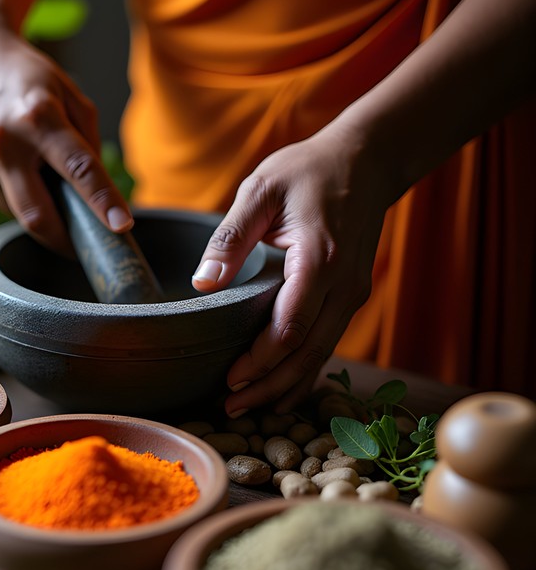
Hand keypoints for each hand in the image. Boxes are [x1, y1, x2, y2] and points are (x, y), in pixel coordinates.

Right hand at [0, 25, 133, 255]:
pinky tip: (14, 168)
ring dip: (39, 212)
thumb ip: (86, 140)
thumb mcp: (67, 92)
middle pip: (38, 216)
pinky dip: (15, 197)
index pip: (78, 167)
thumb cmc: (24, 75)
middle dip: (64, 240)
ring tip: (42, 182)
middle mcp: (3, 142)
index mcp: (38, 116)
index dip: (103, 201)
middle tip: (83, 245)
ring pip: (18, 214)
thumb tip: (95, 192)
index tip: (122, 226)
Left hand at [191, 125, 391, 416]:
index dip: (261, 360)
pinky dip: (305, 370)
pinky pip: (329, 342)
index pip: (291, 326)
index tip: (229, 380)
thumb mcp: (260, 190)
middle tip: (230, 409)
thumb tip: (202, 282)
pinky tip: (281, 390)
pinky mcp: (352, 296)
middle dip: (270, 386)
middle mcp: (345, 285)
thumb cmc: (306, 171)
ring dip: (287, 386)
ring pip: (322, 354)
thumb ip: (231, 237)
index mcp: (320, 259)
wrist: (366, 160)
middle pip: (309, 352)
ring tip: (250, 409)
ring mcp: (354, 293)